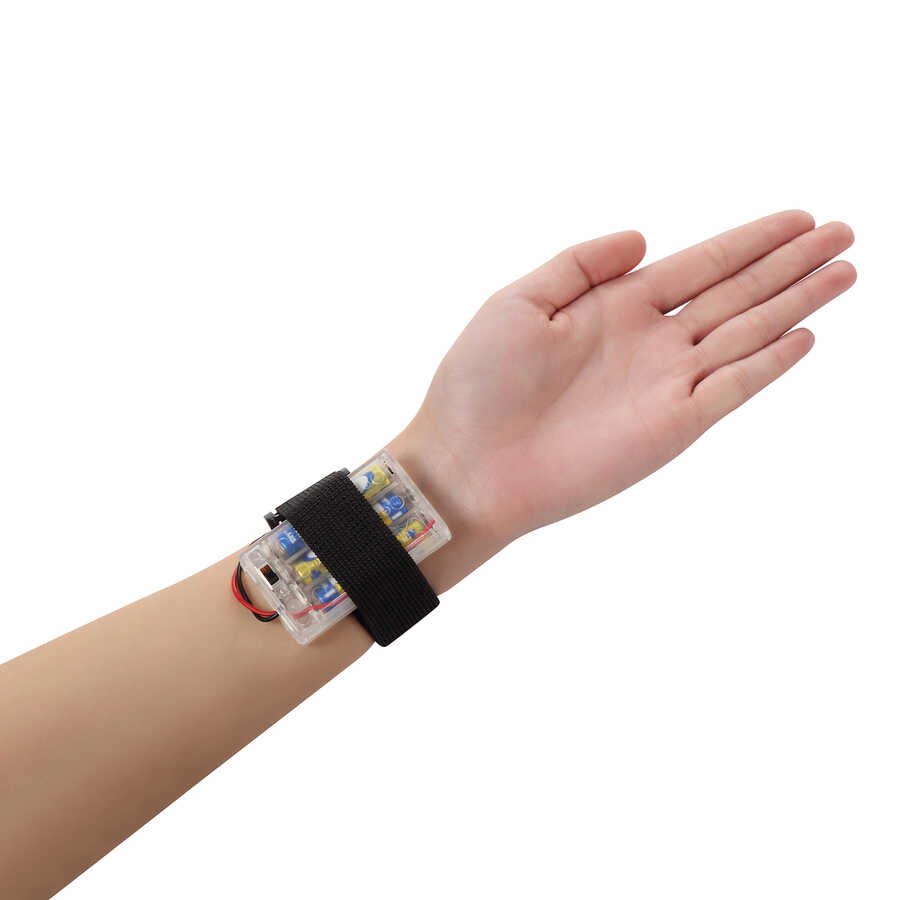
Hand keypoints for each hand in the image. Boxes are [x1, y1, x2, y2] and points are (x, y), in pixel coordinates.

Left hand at [391, 211, 854, 586]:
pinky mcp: (673, 427)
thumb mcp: (520, 300)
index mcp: (613, 308)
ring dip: (796, 302)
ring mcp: (665, 384)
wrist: (469, 465)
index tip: (797, 218)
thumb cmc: (478, 383)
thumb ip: (582, 263)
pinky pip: (734, 386)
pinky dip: (771, 361)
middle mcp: (649, 342)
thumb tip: (645, 235)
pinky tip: (804, 334)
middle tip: (843, 231)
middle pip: (736, 292)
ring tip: (845, 270)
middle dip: (789, 263)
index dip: (750, 240)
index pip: (699, 265)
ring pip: (747, 331)